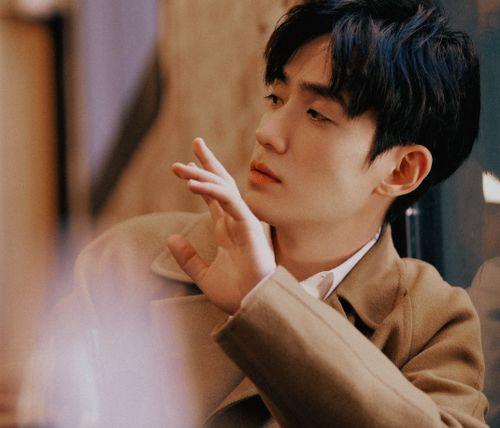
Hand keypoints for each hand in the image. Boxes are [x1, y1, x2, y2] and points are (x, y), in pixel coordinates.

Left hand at [166, 138, 275, 313]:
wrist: (252, 308)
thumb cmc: (235, 294)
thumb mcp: (203, 275)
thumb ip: (188, 257)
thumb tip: (171, 237)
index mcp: (226, 230)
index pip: (213, 197)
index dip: (201, 179)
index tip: (187, 164)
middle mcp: (235, 222)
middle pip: (221, 184)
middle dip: (209, 162)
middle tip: (196, 141)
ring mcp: (243, 222)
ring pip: (224, 189)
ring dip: (202, 174)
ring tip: (179, 166)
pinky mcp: (249, 227)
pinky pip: (229, 202)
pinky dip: (211, 191)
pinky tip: (191, 184)